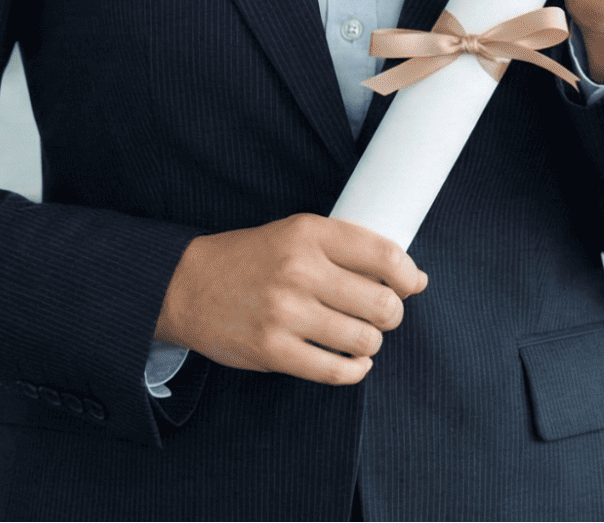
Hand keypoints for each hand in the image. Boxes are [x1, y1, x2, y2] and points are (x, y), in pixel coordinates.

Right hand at [153, 213, 428, 385]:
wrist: (187, 285)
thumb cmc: (252, 259)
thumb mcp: (297, 234)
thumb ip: (352, 251)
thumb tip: (416, 279)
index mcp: (309, 233)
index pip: (384, 254)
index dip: (407, 276)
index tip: (408, 284)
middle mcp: (299, 270)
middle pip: (382, 304)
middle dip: (391, 314)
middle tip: (380, 314)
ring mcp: (285, 313)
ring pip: (364, 340)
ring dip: (371, 343)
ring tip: (359, 337)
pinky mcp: (273, 351)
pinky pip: (336, 371)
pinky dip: (354, 370)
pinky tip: (350, 361)